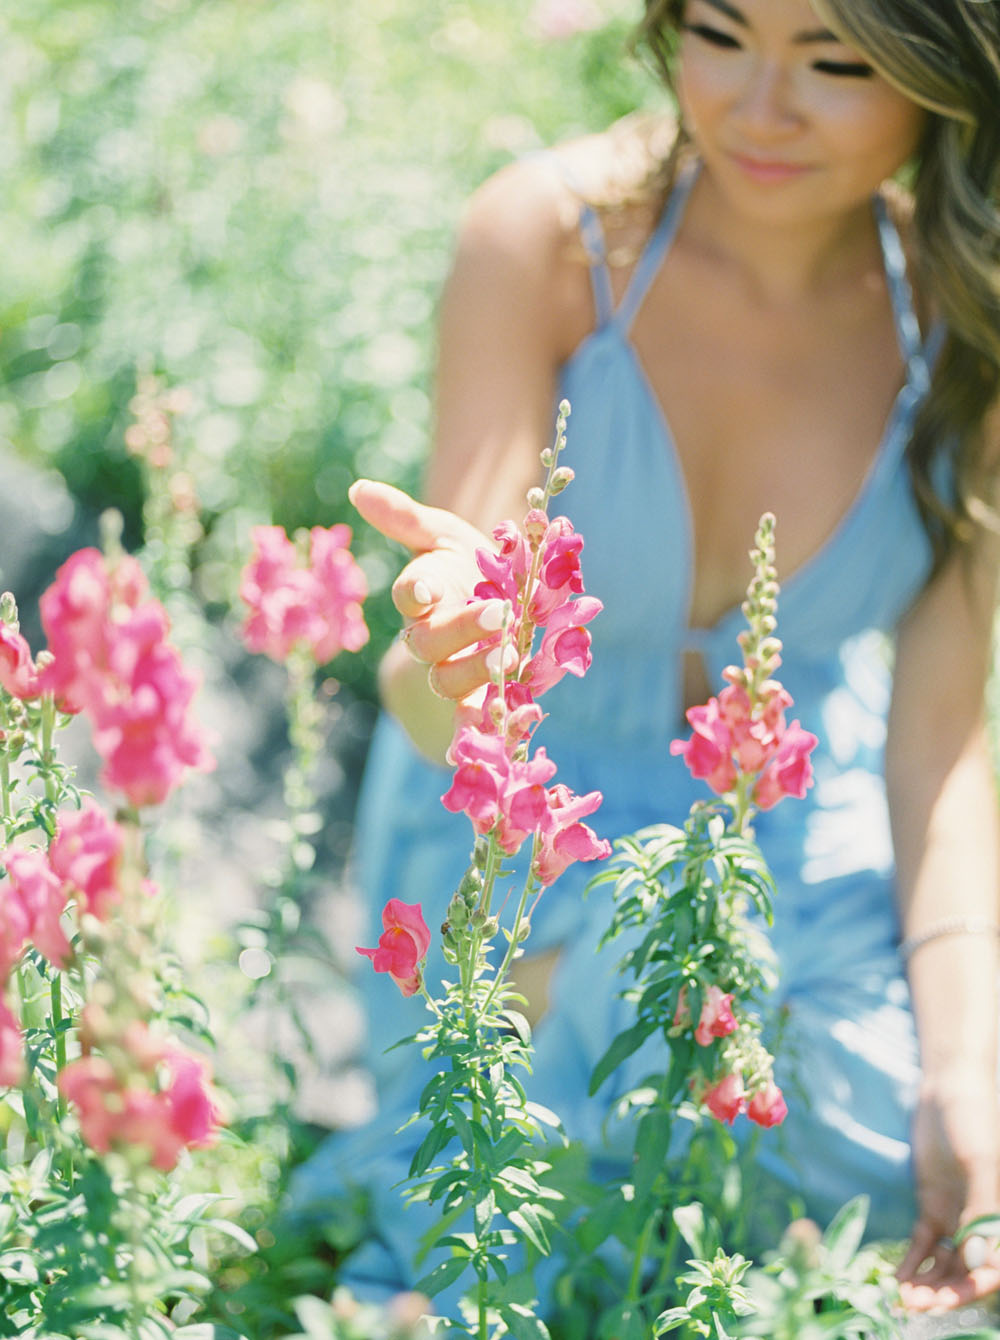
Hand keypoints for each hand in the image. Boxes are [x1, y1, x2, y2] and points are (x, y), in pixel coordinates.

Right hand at [349, 478, 507, 700]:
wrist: (510, 611)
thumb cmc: (473, 568)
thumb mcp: (448, 537)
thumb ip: (407, 518)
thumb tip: (358, 489)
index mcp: (423, 595)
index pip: (407, 594)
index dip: (412, 592)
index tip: (426, 588)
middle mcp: (432, 636)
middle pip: (427, 642)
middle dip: (459, 629)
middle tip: (498, 613)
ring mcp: (456, 671)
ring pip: (449, 681)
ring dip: (476, 670)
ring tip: (509, 654)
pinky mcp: (484, 700)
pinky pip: (476, 716)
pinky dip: (483, 722)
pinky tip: (501, 719)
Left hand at [898, 1067, 999, 1310]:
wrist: (949, 1091)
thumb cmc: (973, 1120)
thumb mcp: (979, 1161)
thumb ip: (981, 1208)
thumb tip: (979, 1258)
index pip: (992, 1267)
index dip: (974, 1287)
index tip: (949, 1300)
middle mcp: (980, 1223)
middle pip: (966, 1272)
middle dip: (945, 1294)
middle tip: (916, 1307)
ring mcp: (956, 1216)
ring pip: (944, 1265)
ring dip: (927, 1285)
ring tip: (902, 1300)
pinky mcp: (932, 1206)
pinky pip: (924, 1245)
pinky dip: (912, 1263)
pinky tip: (896, 1280)